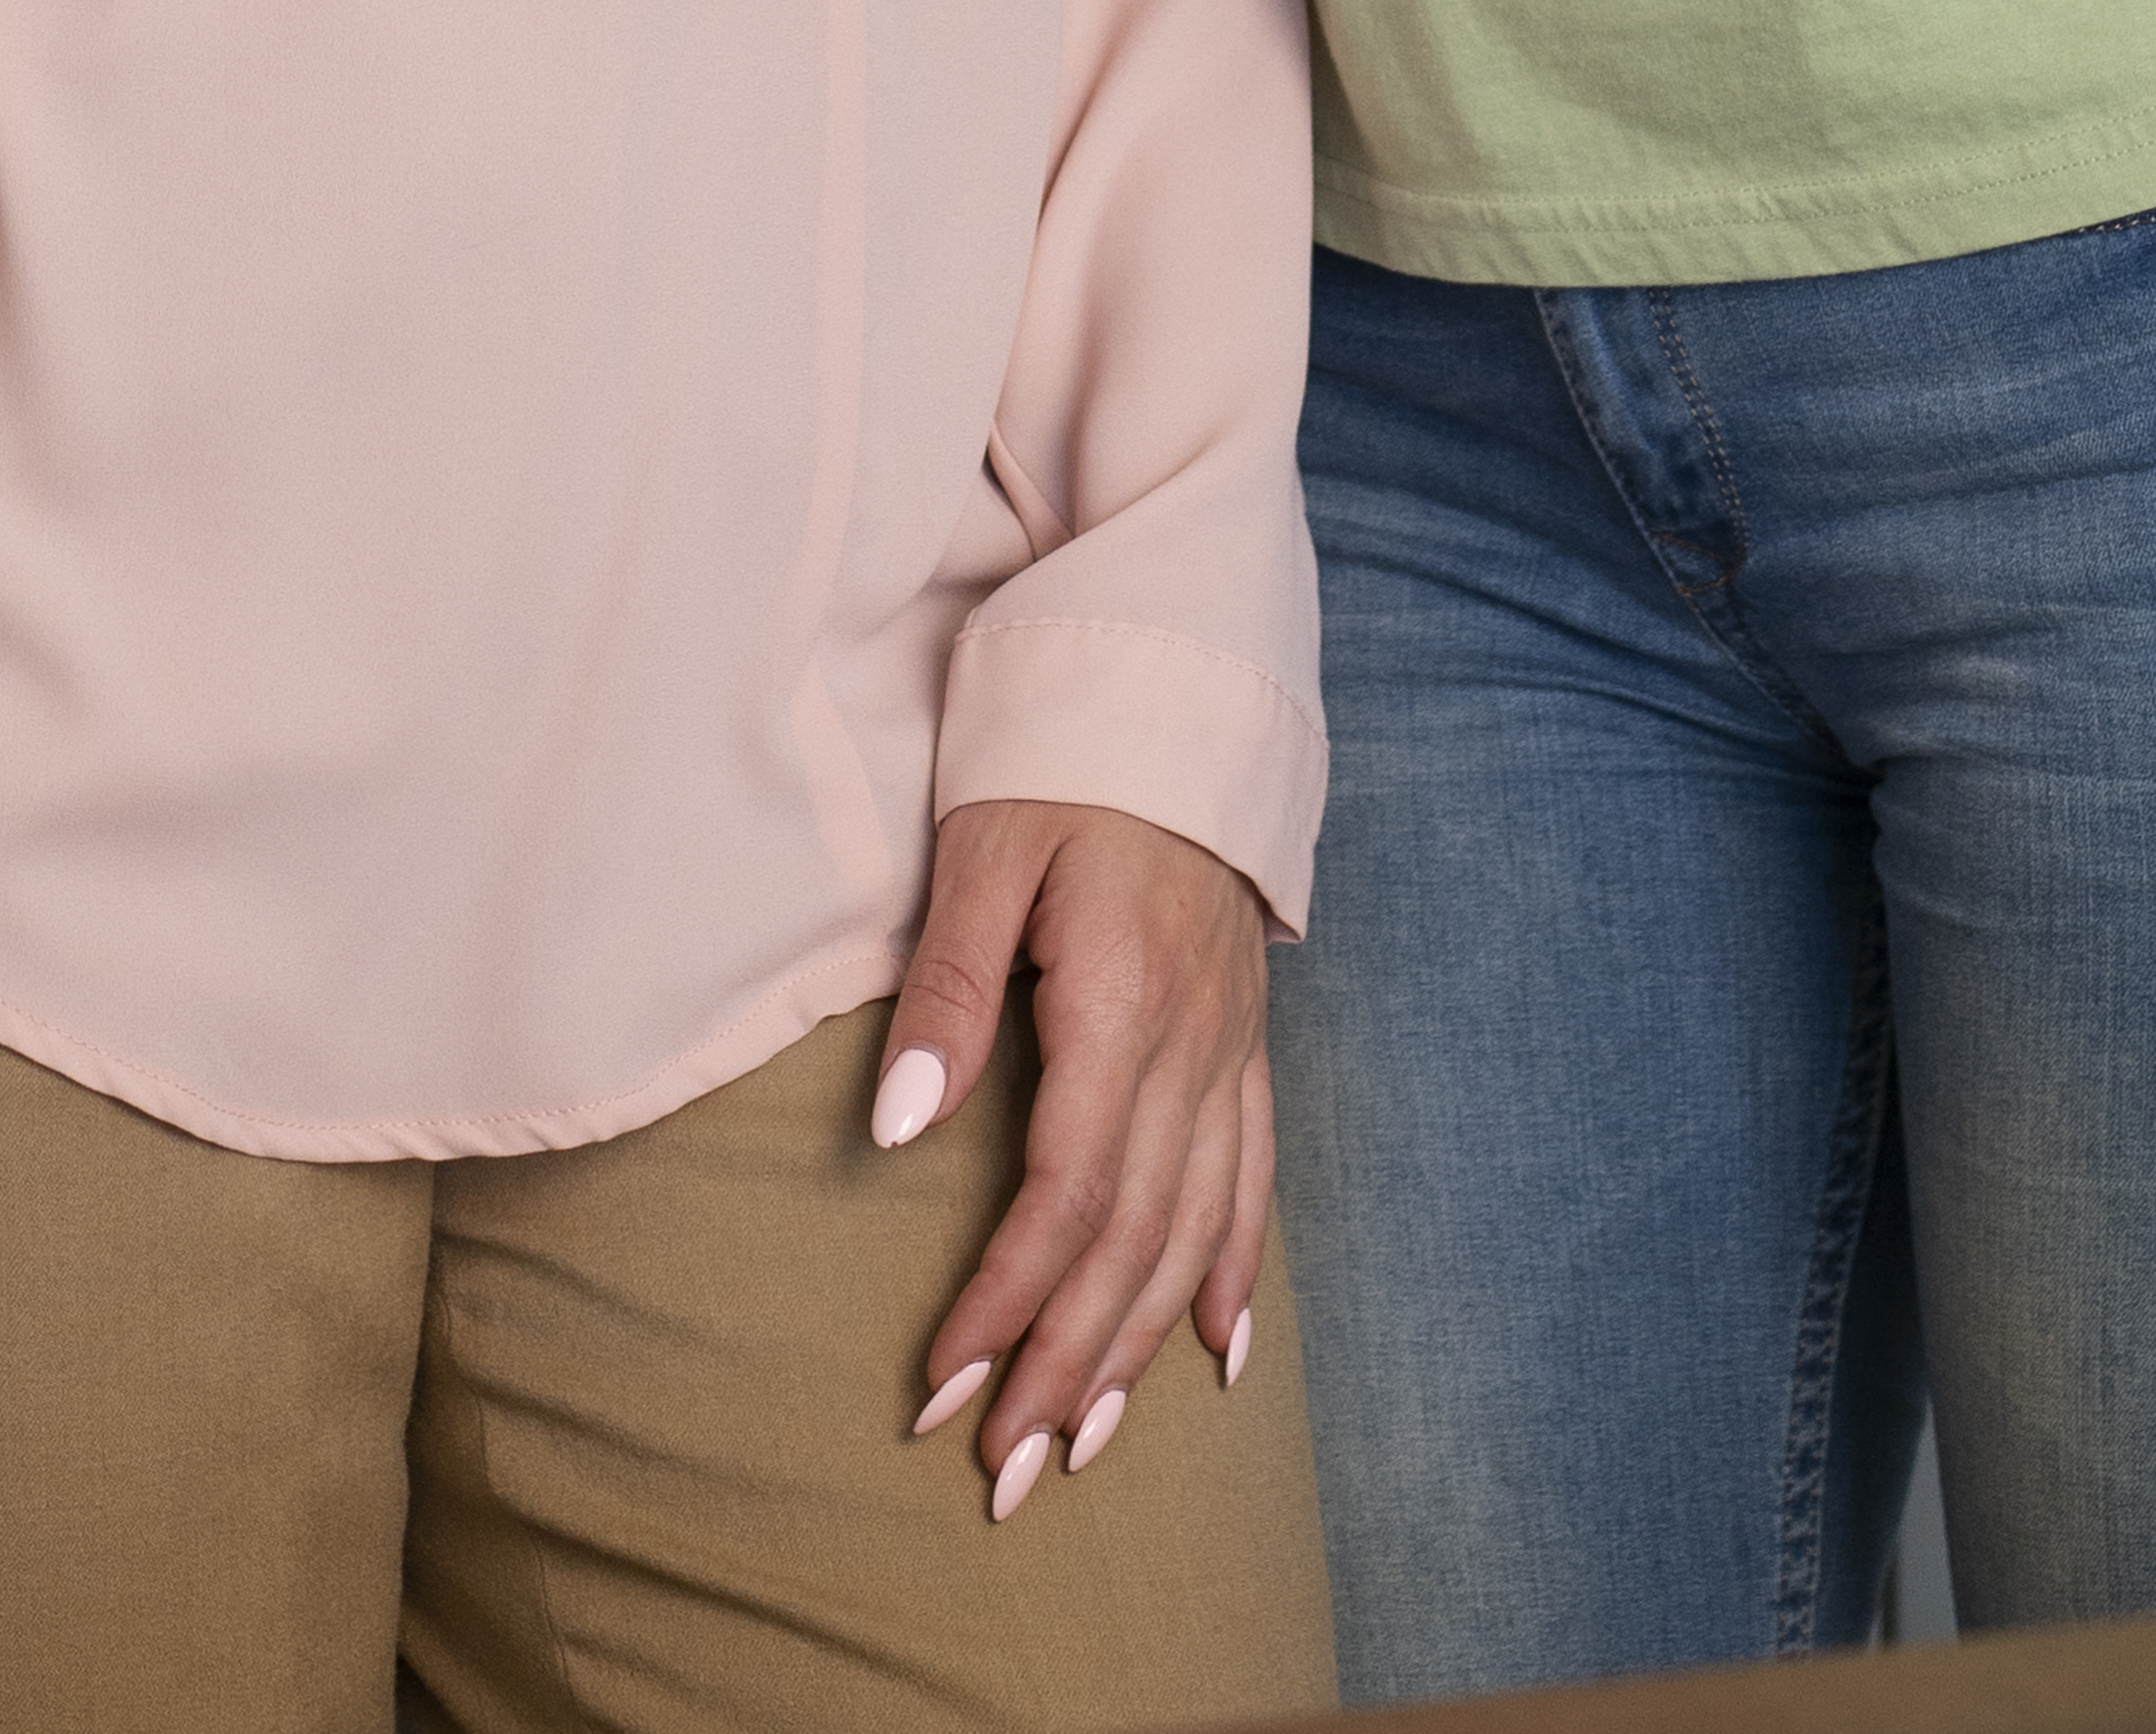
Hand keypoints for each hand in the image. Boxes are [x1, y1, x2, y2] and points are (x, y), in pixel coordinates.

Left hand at [877, 802, 1274, 1508]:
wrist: (1181, 680)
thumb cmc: (1060, 753)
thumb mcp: (987, 845)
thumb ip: (948, 986)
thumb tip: (900, 1128)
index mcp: (1120, 1002)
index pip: (1066, 1194)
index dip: (1007, 1302)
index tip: (944, 1385)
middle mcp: (1190, 1042)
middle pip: (1133, 1239)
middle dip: (1066, 1365)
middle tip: (1007, 1474)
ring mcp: (1229, 1042)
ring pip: (1195, 1227)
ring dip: (1138, 1347)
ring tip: (1085, 1444)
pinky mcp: (1245, 1032)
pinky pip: (1255, 1173)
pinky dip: (1235, 1269)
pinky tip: (1216, 1350)